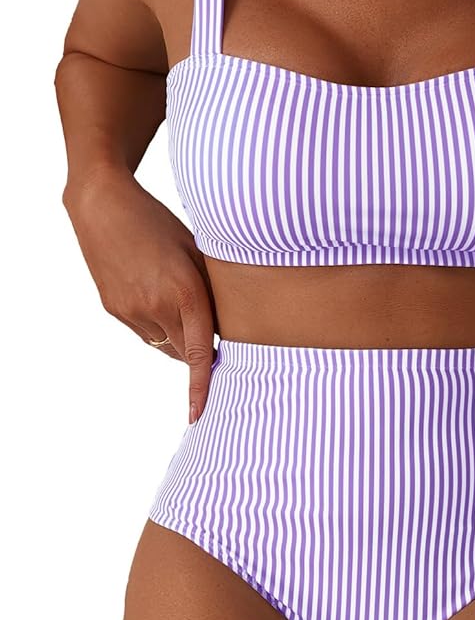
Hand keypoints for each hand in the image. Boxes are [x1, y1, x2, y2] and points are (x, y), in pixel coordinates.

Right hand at [63, 167, 217, 423]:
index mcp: (184, 291)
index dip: (201, 386)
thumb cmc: (160, 221)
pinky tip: (154, 293)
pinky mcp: (113, 309)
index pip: (200, 352)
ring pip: (163, 344)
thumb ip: (213, 289)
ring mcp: (131, 311)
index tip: (199, 414)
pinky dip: (156, 325)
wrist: (103, 205)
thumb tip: (227, 324)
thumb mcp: (196, 249)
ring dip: (176, 336)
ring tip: (175, 298)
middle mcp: (156, 306)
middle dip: (198, 349)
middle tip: (207, 328)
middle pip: (185, 352)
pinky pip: (144, 332)